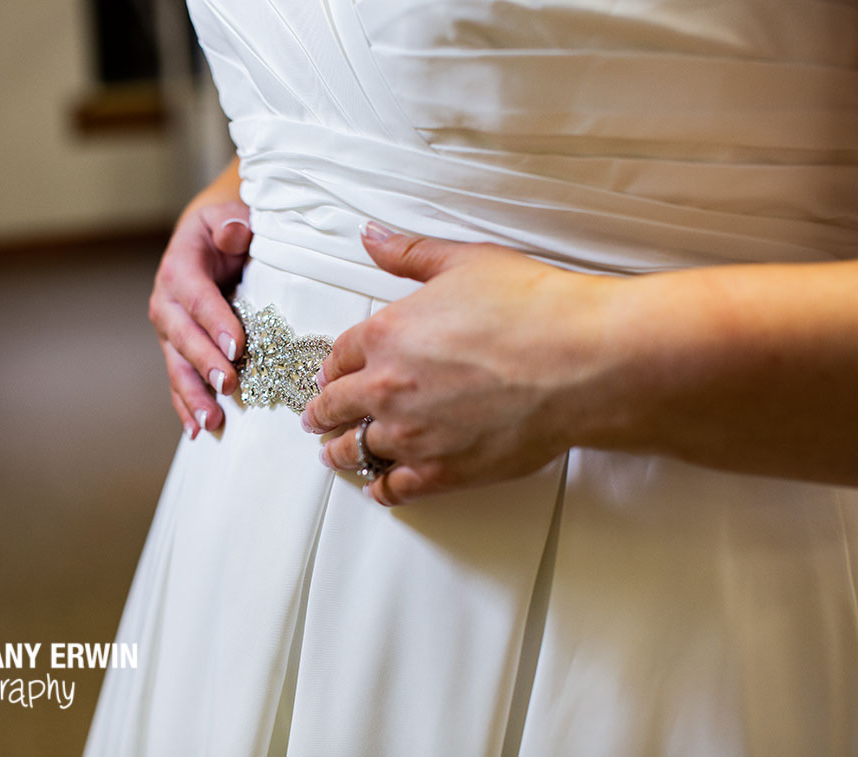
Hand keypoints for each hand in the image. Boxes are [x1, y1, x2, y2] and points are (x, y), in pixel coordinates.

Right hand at [148, 199, 252, 438]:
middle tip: (228, 385)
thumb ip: (232, 223)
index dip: (215, 321)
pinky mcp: (176, 349)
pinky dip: (186, 405)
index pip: (198, 297)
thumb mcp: (229, 215)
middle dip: (204, 363)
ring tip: (212, 421)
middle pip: (183, 337)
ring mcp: (169, 330)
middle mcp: (167, 302)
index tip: (237, 346)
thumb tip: (234, 232)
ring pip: (177, 366)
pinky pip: (179, 380)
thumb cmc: (224, 230)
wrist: (203, 241)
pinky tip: (197, 430)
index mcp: (180, 268)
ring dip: (193, 395)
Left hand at [301, 222, 620, 504]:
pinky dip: (380, 490)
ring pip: (355, 450)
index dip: (331, 368)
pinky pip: (394, 488)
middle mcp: (387, 387)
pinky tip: (377, 489)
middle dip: (322, 413)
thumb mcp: (464, 262)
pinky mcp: (440, 471)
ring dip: (340, 452)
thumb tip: (371, 236)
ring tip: (334, 455)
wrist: (579, 362)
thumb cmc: (532, 308)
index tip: (328, 376)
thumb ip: (409, 254)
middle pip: (335, 407)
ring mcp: (411, 434)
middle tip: (316, 419)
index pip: (339, 356)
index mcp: (386, 334)